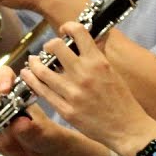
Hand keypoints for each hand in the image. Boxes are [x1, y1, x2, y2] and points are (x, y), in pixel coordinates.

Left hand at [22, 23, 155, 155]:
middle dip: (48, 45)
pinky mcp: (66, 110)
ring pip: (42, 70)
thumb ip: (96, 57)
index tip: (64, 30)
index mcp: (98, 62)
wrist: (127, 129)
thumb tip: (84, 42)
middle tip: (48, 49)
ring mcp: (73, 93)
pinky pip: (43, 92)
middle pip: (55, 47)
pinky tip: (28, 76)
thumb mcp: (112, 72)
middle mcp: (84, 74)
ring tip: (33, 62)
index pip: (78, 32)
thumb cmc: (122, 101)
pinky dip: (32, 81)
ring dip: (34, 63)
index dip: (67, 26)